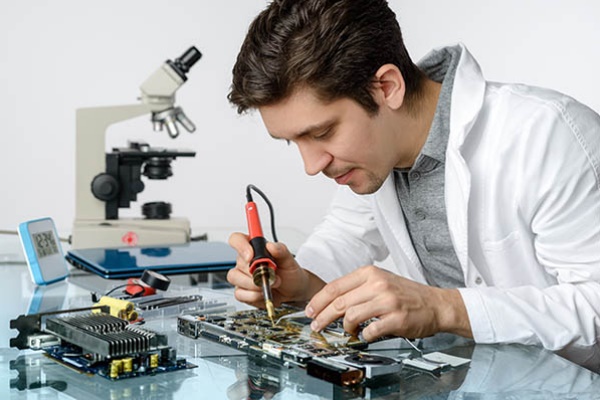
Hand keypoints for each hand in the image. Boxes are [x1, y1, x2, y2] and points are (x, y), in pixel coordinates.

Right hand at [227, 232, 323, 307]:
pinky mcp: (242, 291)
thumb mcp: (289, 260)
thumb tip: (271, 245)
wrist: (293, 292)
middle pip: (238, 262)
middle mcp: (245, 261)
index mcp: (254, 248)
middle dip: (255, 271)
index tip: (251, 256)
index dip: (241, 246)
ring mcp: (242, 276)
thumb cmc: (289, 273)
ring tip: (270, 285)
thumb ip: (281, 250)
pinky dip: (252, 295)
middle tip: (272, 275)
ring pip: (235, 277)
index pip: (237, 239)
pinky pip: (239, 293)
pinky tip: (262, 293)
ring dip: (253, 284)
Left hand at [305, 265, 471, 340]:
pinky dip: (363, 335)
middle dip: (323, 316)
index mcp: (370, 273)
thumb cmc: (406, 294)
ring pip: (351, 316)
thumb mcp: (380, 281)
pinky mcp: (396, 318)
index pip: (335, 286)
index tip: (310, 310)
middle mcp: (377, 284)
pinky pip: (370, 330)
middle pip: (339, 302)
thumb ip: (357, 288)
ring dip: (345, 327)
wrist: (435, 304)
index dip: (318, 300)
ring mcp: (387, 301)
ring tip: (348, 331)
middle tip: (316, 325)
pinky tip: (365, 334)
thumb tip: (330, 301)